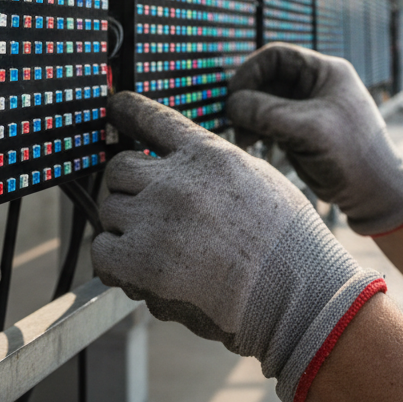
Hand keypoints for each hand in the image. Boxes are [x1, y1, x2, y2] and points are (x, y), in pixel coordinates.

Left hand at [92, 91, 384, 401]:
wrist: (299, 295)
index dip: (127, 110)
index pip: (152, 118)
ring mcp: (157, 218)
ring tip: (157, 250)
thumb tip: (181, 166)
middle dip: (129, 190)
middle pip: (119, 168)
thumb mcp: (256, 177)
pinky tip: (140, 272)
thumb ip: (213, 165)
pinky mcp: (143, 261)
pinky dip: (115, 263)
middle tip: (149, 214)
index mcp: (207, 154)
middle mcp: (176, 179)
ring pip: (109, 210)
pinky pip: (103, 251)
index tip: (115, 106)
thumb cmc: (288, 243)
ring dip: (125, 228)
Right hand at [227, 43, 402, 235]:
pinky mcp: (298, 130)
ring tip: (244, 138)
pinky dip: (255, 130)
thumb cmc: (351, 155)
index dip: (250, 71)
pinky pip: (267, 121)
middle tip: (234, 120)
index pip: (276, 56)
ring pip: (264, 101)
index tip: (234, 94)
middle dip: (248, 98)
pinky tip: (252, 144)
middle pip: (267, 79)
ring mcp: (305, 108)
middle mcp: (314, 85)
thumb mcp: (307, 128)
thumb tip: (231, 104)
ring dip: (249, 116)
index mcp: (324, 72)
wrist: (374, 194)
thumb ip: (266, 112)